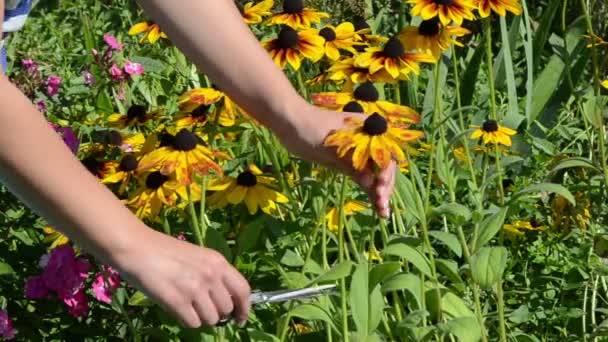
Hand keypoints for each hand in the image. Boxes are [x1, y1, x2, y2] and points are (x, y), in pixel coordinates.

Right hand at [113, 227, 250, 327]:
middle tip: (203, 308)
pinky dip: (187, 321)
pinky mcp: (177, 302)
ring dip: (201, 318)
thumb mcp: (198, 256)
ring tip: (188, 306)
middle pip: (226, 309)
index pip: (243, 290)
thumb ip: (213, 274)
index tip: (240, 319)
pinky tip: (178, 309)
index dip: (244, 308)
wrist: (137, 247)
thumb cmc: (165, 250)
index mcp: (218, 262)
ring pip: (211, 319)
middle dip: (217, 313)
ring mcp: (195, 289)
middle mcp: (211, 275)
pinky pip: (193, 323)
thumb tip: (225, 301)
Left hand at [278, 103, 396, 217]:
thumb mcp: (330, 146)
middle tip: (381, 205)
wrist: (290, 123)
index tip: (379, 187)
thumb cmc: (311, 127)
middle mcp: (368, 141)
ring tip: (382, 212)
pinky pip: (363, 177)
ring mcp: (358, 153)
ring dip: (379, 192)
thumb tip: (370, 183)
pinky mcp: (348, 163)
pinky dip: (368, 190)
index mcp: (369, 130)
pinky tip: (375, 207)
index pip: (385, 153)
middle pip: (383, 166)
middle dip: (384, 186)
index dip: (386, 172)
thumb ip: (349, 163)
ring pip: (374, 174)